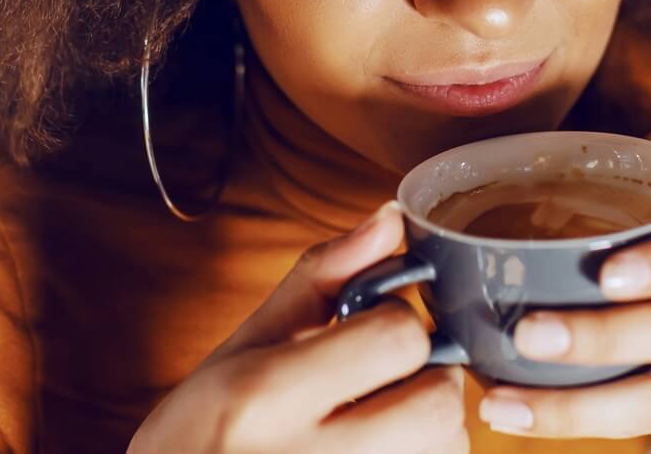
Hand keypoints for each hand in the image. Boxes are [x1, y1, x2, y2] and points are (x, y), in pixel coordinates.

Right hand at [128, 202, 467, 452]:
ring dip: (430, 426)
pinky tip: (378, 445)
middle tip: (394, 377)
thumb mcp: (245, 344)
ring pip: (447, 449)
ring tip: (380, 420)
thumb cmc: (203, 426)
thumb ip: (322, 279)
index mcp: (268, 393)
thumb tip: (391, 220)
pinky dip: (420, 453)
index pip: (396, 340)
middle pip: (438, 407)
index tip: (374, 329)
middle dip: (430, 379)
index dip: (398, 322)